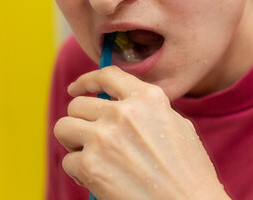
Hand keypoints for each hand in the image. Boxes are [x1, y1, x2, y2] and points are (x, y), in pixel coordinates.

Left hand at [54, 66, 229, 199]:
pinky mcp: (91, 166)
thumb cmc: (188, 171)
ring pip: (64, 127)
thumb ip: (147, 109)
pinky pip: (68, 160)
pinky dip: (78, 170)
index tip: (77, 87)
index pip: (107, 75)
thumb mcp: (177, 125)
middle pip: (78, 104)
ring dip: (73, 141)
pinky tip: (99, 177)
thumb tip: (119, 104)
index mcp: (148, 99)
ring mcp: (105, 137)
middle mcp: (124, 112)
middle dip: (82, 120)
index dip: (87, 80)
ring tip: (92, 154)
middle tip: (91, 136)